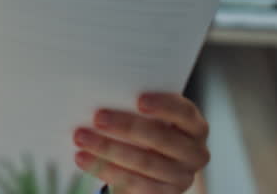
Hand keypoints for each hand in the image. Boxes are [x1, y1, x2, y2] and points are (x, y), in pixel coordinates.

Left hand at [72, 92, 209, 193]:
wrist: (153, 165)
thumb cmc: (147, 129)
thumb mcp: (150, 117)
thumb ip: (136, 106)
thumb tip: (102, 91)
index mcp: (195, 127)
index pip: (183, 112)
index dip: (163, 105)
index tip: (139, 100)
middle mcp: (195, 153)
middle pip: (160, 138)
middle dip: (126, 126)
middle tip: (97, 117)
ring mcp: (182, 177)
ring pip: (144, 163)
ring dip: (109, 149)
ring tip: (81, 138)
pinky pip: (134, 184)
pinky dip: (106, 170)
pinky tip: (84, 159)